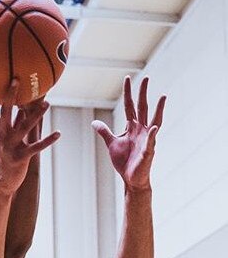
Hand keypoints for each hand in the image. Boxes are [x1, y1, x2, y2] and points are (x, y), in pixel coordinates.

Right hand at [0, 80, 59, 191]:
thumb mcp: (6, 140)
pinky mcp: (21, 157)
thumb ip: (15, 124)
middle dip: (10, 95)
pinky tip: (58, 134)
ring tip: (47, 104)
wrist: (1, 182)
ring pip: (25, 126)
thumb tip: (22, 108)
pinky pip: (37, 147)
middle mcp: (3, 135)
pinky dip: (48, 140)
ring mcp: (11, 146)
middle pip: (5, 111)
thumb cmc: (5, 159)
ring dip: (36, 115)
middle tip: (16, 79)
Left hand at [92, 76, 165, 191]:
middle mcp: (141, 130)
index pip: (129, 106)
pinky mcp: (148, 151)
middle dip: (143, 94)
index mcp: (132, 127)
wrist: (131, 179)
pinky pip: (151, 142)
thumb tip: (94, 122)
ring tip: (163, 97)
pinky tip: (153, 128)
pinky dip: (152, 135)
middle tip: (146, 78)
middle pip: (142, 108)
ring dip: (159, 109)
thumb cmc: (124, 161)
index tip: (127, 78)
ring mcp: (146, 139)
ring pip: (153, 121)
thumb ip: (105, 132)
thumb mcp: (112, 144)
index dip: (128, 93)